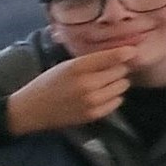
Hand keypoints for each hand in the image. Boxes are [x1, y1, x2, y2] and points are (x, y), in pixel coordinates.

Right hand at [5, 46, 137, 135]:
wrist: (31, 109)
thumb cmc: (49, 82)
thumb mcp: (67, 65)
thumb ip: (93, 60)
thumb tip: (122, 53)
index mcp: (78, 67)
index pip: (111, 57)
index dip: (125, 52)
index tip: (133, 50)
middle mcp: (87, 84)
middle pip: (121, 71)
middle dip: (119, 68)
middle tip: (109, 69)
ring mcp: (91, 101)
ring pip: (122, 86)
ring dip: (118, 82)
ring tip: (105, 82)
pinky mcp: (93, 115)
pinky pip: (117, 101)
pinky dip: (114, 96)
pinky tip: (103, 94)